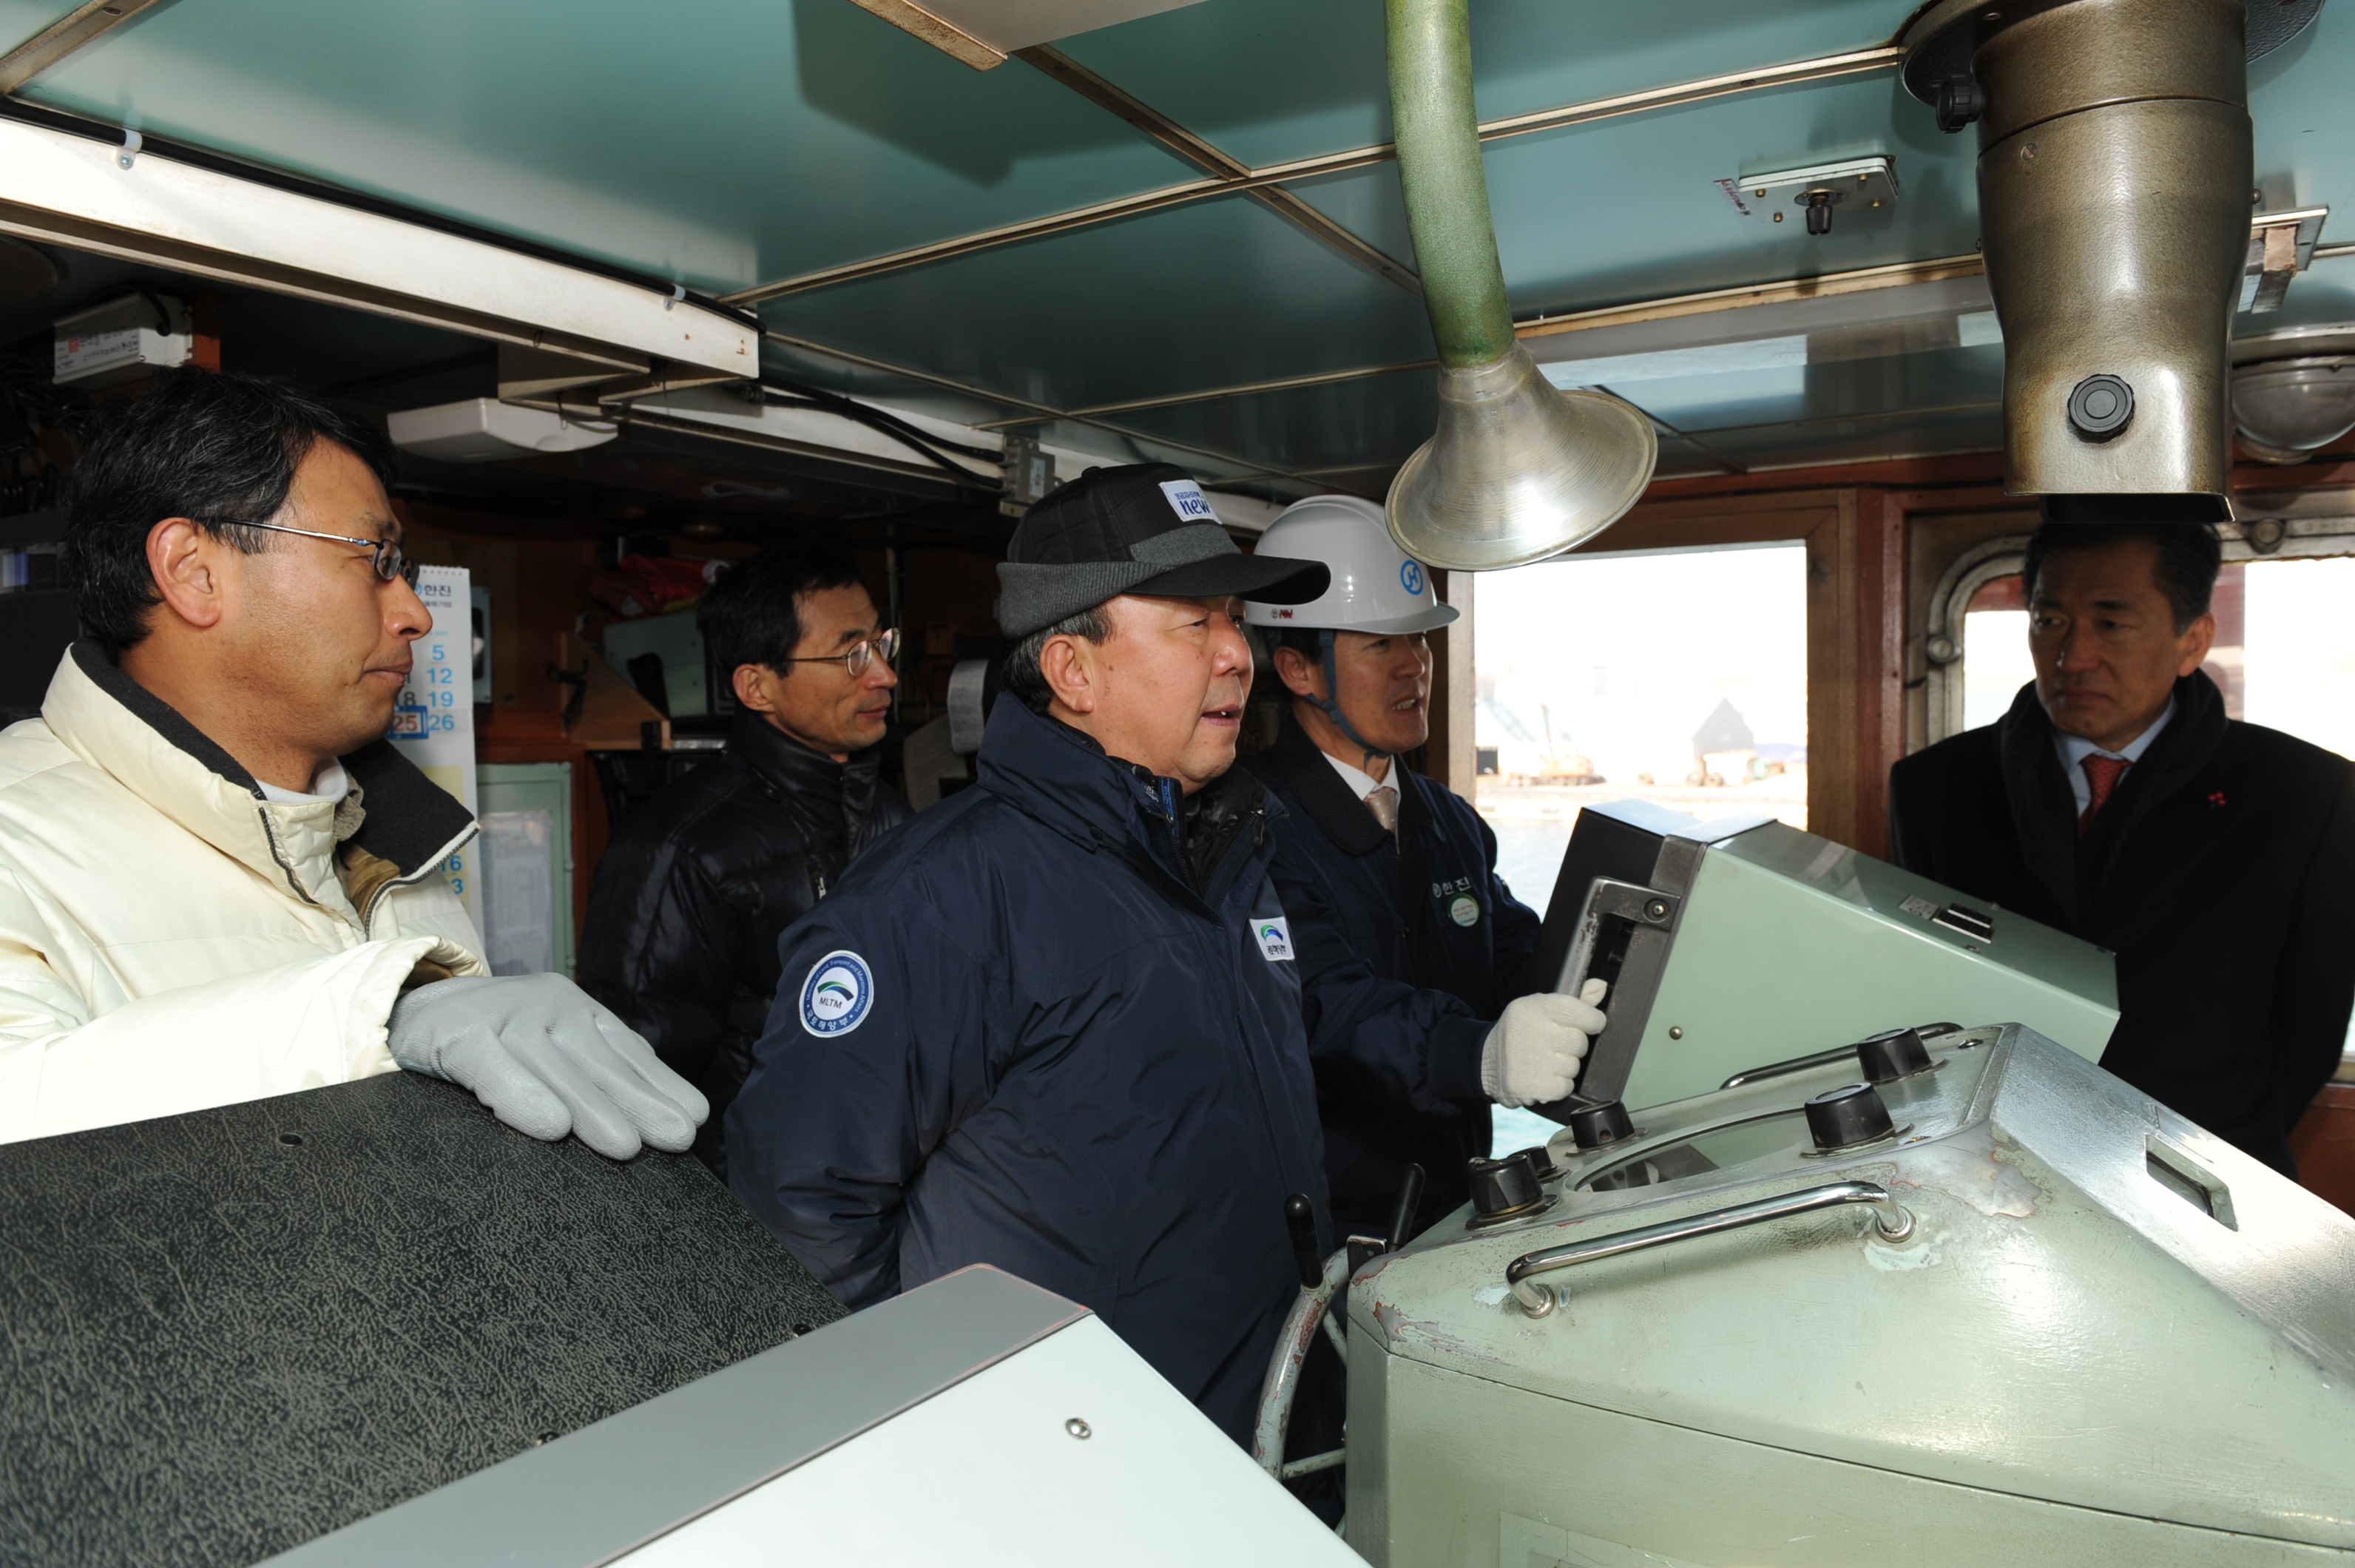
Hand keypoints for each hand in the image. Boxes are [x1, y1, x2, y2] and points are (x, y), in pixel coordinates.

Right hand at [388, 974, 708, 1159]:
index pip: (625, 1051)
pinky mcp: (455, 1034)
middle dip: (640, 1102)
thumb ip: (590, 1076)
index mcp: (574, 1010)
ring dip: (591, 1108)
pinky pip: (491, 1067)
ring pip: (552, 1068)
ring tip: (625, 1147)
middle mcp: (546, 1006)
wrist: (404, 1015)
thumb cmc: (488, 1046)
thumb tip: (652, 1123)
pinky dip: (520, 1096)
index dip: (658, 1085)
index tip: (694, 1120)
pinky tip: (549, 1127)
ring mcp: (501, 1014)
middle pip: (597, 1064)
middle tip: (676, 1138)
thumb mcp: (544, 1053)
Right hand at [1480, 979, 1608, 1109]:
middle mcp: (1531, 1031)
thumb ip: (1573, 1000)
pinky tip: (1543, 1077)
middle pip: (1579, 1041)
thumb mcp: (1539, 1008)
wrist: (1485, 1062)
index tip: (1592, 1023)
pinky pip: (1565, 1087)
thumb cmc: (1520, 1033)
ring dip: (1565, 1067)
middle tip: (1556, 1046)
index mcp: (1533, 1007)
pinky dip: (1558, 1086)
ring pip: (1573, 1066)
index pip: (1576, 1009)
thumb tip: (1600, 986)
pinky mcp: (1532, 1086)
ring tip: (1545, 1062)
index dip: (1592, 1019)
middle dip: (1574, 1046)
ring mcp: (1531, 1061)